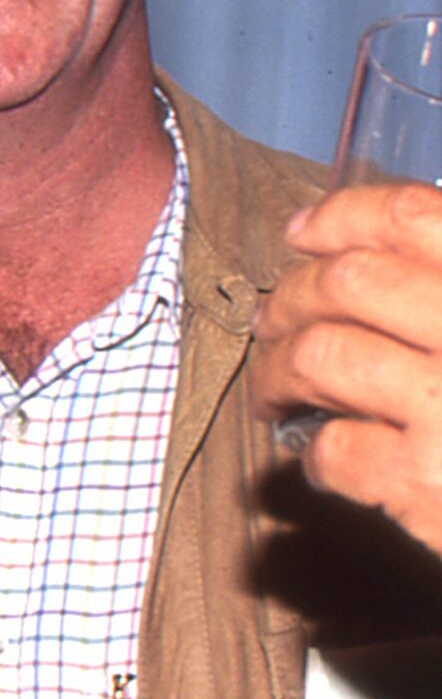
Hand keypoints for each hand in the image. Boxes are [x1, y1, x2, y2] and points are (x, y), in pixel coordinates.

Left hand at [258, 182, 441, 555]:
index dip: (340, 220)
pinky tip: (329, 459)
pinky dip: (314, 454)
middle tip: (273, 322)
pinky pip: (333, 447)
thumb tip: (358, 257)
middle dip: (291, 300)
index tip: (303, 234)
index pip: (411, 218)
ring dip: (277, 372)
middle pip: (347, 283)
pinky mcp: (427, 481)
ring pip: (319, 355)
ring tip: (275, 391)